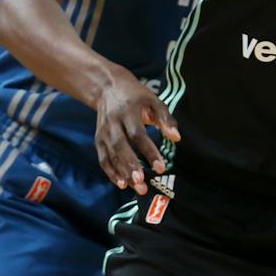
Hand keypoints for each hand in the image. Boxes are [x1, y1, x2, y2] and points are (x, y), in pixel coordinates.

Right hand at [93, 66, 179, 193]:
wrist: (107, 87)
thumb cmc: (136, 96)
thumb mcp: (153, 100)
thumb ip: (165, 118)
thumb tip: (177, 138)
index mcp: (127, 112)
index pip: (138, 134)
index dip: (149, 151)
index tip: (161, 167)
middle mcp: (112, 123)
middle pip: (120, 147)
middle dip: (131, 165)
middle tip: (143, 182)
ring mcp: (103, 132)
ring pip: (111, 156)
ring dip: (123, 173)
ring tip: (138, 188)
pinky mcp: (98, 140)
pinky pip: (103, 159)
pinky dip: (111, 173)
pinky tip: (123, 184)